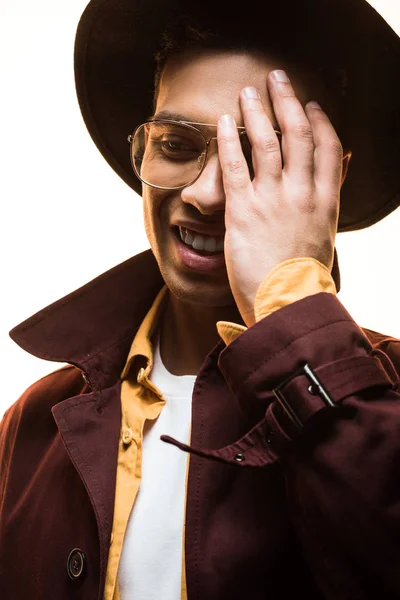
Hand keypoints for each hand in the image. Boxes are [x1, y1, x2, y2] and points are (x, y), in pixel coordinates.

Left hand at [217, 69, 343, 326]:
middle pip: (298, 135)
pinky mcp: (242, 211)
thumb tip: (339, 171)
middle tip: (278, 78)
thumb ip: (327, 200)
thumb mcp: (324, 236)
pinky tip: (222, 120)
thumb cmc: (304, 279)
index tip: (312, 105)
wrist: (286, 305)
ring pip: (266, 142)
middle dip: (288, 101)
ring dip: (257, 111)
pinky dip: (228, 140)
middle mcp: (302, 194)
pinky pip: (234, 166)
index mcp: (325, 201)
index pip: (328, 148)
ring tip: (249, 90)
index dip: (320, 121)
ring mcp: (272, 200)